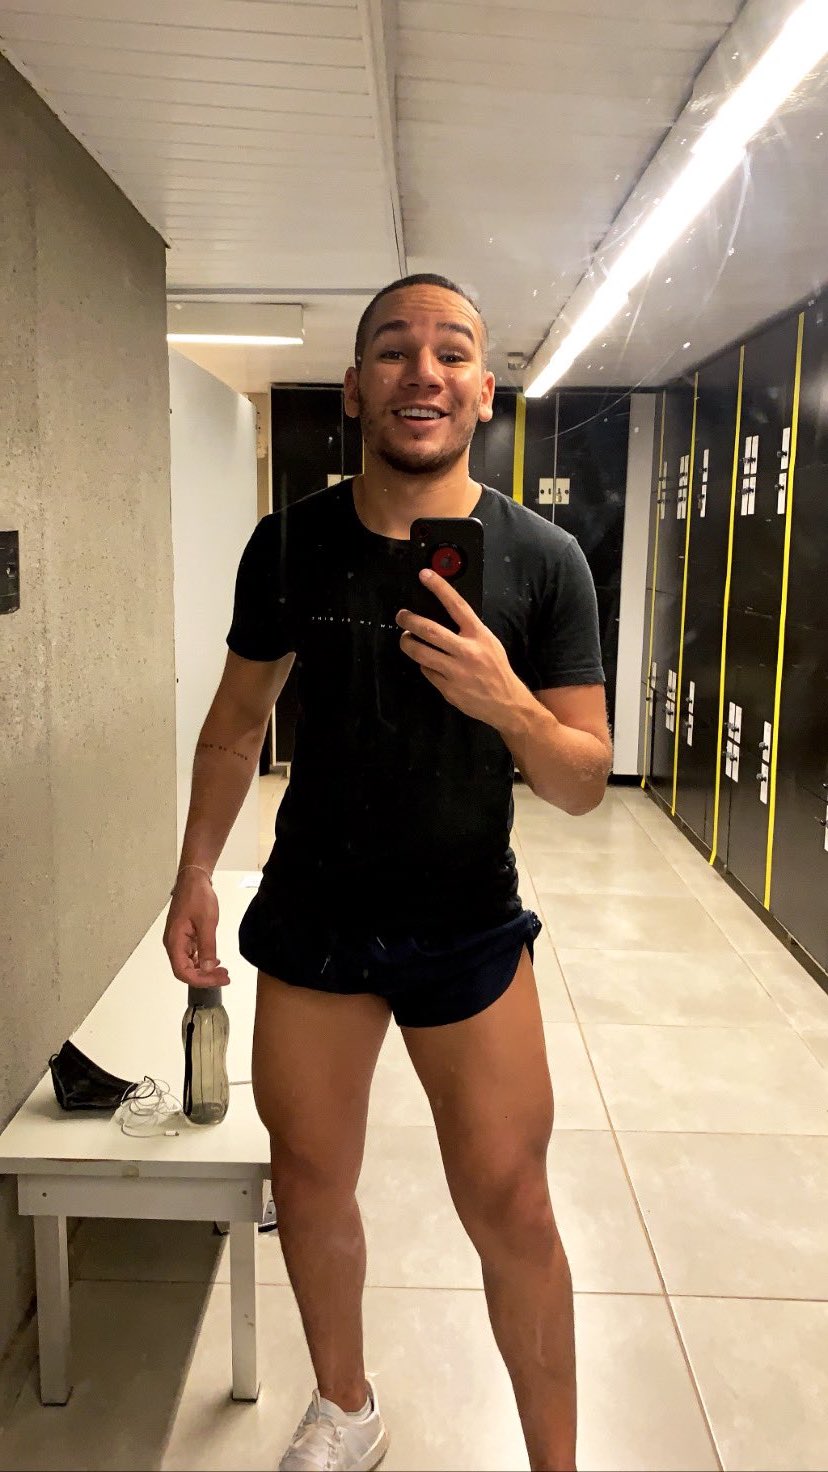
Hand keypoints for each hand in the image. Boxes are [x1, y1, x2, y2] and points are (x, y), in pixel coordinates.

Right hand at [163, 870, 230, 986]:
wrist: (194, 879)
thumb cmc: (197, 896)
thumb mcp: (207, 922)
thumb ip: (207, 947)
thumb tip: (207, 968)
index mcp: (174, 941)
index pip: (182, 972)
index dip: (201, 980)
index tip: (219, 979)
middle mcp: (173, 944)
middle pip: (185, 971)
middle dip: (205, 977)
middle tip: (225, 977)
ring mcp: (178, 940)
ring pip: (188, 964)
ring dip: (205, 970)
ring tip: (223, 971)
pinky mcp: (184, 936)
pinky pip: (191, 955)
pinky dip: (202, 961)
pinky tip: (214, 961)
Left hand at [396, 568, 525, 727]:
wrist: (507, 704)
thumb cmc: (496, 669)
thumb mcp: (489, 643)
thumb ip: (469, 631)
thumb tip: (443, 617)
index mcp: (479, 635)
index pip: (457, 605)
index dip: (440, 588)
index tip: (425, 575)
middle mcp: (467, 651)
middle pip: (430, 630)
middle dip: (410, 620)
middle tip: (401, 615)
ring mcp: (456, 671)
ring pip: (420, 653)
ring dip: (407, 643)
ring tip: (405, 638)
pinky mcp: (448, 689)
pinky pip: (427, 671)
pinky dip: (424, 665)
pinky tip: (428, 663)